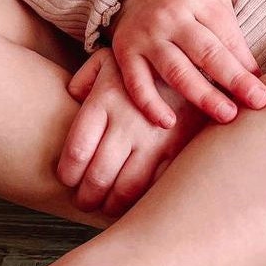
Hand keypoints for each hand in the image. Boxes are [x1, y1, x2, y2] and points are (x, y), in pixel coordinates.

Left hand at [57, 47, 206, 216]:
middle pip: (97, 176)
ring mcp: (154, 138)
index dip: (68, 174)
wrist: (197, 60)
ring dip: (111, 206)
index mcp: (105, 100)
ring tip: (107, 206)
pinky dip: (141, 202)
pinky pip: (154, 186)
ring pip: (125, 189)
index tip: (68, 180)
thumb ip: (84, 78)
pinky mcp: (177, 149)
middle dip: (86, 197)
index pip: (77, 151)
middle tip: (84, 201)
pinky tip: (135, 202)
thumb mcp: (111, 59)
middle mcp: (127, 122)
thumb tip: (72, 98)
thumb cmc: (146, 65)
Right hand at [107, 0, 265, 125]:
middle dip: (234, 79)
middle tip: (256, 102)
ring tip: (226, 115)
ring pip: (176, 70)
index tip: (262, 88)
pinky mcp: (125, 51)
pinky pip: (137, 82)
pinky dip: (150, 104)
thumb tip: (250, 70)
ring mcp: (146, 34)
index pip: (226, 33)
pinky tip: (168, 122)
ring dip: (202, 96)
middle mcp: (170, 15)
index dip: (245, 62)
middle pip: (206, 52)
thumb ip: (229, 24)